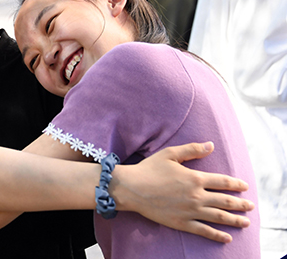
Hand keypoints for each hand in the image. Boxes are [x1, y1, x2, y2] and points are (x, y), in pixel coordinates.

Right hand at [110, 142, 253, 242]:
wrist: (131, 188)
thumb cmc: (149, 169)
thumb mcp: (170, 154)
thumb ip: (192, 149)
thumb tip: (211, 145)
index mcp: (195, 178)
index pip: (223, 182)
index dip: (236, 184)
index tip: (245, 187)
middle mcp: (196, 196)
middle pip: (225, 201)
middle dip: (241, 204)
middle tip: (251, 206)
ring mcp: (190, 211)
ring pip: (219, 217)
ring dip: (235, 220)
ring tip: (246, 222)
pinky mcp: (182, 223)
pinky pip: (204, 231)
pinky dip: (217, 235)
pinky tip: (227, 237)